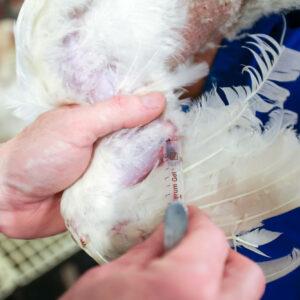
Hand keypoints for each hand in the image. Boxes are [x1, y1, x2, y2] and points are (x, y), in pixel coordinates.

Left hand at [0, 93, 165, 237]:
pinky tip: (165, 187)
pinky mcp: (111, 192)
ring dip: (157, 166)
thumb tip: (156, 101)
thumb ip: (115, 113)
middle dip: (163, 141)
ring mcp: (111, 167)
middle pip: (146, 137)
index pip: (137, 108)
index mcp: (101, 118)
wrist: (11, 202)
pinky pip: (135, 188)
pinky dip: (147, 187)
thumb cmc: (37, 155)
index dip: (159, 110)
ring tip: (180, 166)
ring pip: (144, 163)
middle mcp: (109, 141)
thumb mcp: (76, 126)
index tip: (181, 116)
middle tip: (184, 144)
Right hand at [60, 206, 265, 299]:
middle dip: (220, 252)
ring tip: (187, 272)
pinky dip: (211, 296)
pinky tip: (183, 295)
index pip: (211, 237)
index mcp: (186, 287)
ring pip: (241, 296)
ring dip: (219, 277)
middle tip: (194, 246)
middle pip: (245, 273)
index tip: (186, 216)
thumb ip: (151, 248)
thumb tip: (170, 228)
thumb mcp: (114, 275)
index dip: (197, 221)